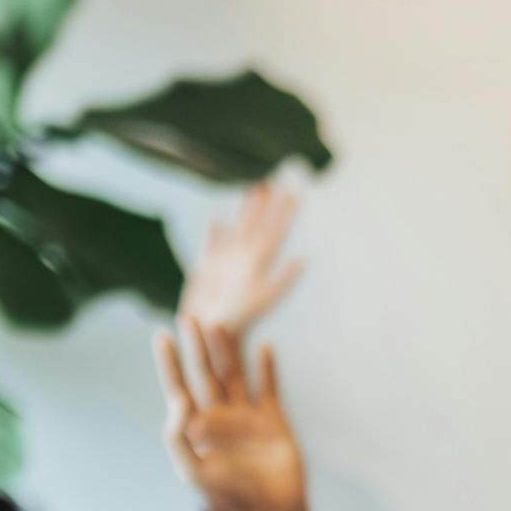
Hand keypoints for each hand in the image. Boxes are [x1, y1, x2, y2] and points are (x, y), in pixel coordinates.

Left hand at [170, 316, 312, 510]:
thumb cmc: (228, 499)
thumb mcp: (193, 473)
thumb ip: (177, 438)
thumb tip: (178, 400)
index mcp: (196, 430)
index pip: (178, 390)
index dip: (169, 365)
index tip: (161, 337)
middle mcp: (219, 419)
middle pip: (205, 375)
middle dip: (196, 349)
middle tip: (189, 318)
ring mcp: (246, 419)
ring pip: (234, 377)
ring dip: (227, 351)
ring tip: (219, 325)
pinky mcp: (273, 423)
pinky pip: (268, 389)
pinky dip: (266, 369)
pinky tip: (263, 347)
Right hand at [190, 170, 304, 345]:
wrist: (210, 334)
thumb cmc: (238, 321)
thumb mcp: (263, 300)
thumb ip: (282, 279)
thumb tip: (304, 261)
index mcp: (257, 261)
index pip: (275, 231)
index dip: (284, 212)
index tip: (294, 191)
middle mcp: (243, 259)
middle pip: (257, 224)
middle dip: (265, 202)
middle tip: (273, 176)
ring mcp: (225, 263)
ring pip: (237, 229)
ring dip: (244, 210)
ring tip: (252, 187)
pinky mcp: (206, 270)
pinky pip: (212, 245)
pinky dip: (214, 232)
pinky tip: (216, 219)